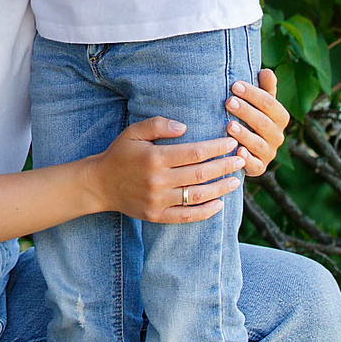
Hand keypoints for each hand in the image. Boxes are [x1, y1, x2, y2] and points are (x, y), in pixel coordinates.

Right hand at [86, 115, 243, 224]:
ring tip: (236, 181)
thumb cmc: (120, 154)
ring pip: (197, 196)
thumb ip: (158, 124)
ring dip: (221, 189)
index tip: (231, 142)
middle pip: (200, 174)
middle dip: (224, 166)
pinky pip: (186, 216)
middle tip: (241, 160)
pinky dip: (206, 212)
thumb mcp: (133, 132)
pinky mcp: (156, 215)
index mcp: (155, 158)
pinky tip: (220, 204)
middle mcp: (158, 180)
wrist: (99, 184)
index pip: (194, 153)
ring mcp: (158, 200)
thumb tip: (185, 127)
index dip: (216, 148)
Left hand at [225, 69, 290, 177]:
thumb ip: (265, 88)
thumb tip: (267, 71)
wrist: (247, 148)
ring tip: (229, 125)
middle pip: (263, 122)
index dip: (253, 94)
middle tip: (228, 101)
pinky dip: (247, 159)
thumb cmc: (251, 117)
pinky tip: (237, 151)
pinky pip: (255, 165)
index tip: (234, 85)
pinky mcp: (260, 168)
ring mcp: (269, 153)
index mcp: (280, 117)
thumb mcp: (259, 103)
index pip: (269, 103)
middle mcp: (278, 136)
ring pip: (258, 143)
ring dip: (244, 134)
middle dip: (246, 111)